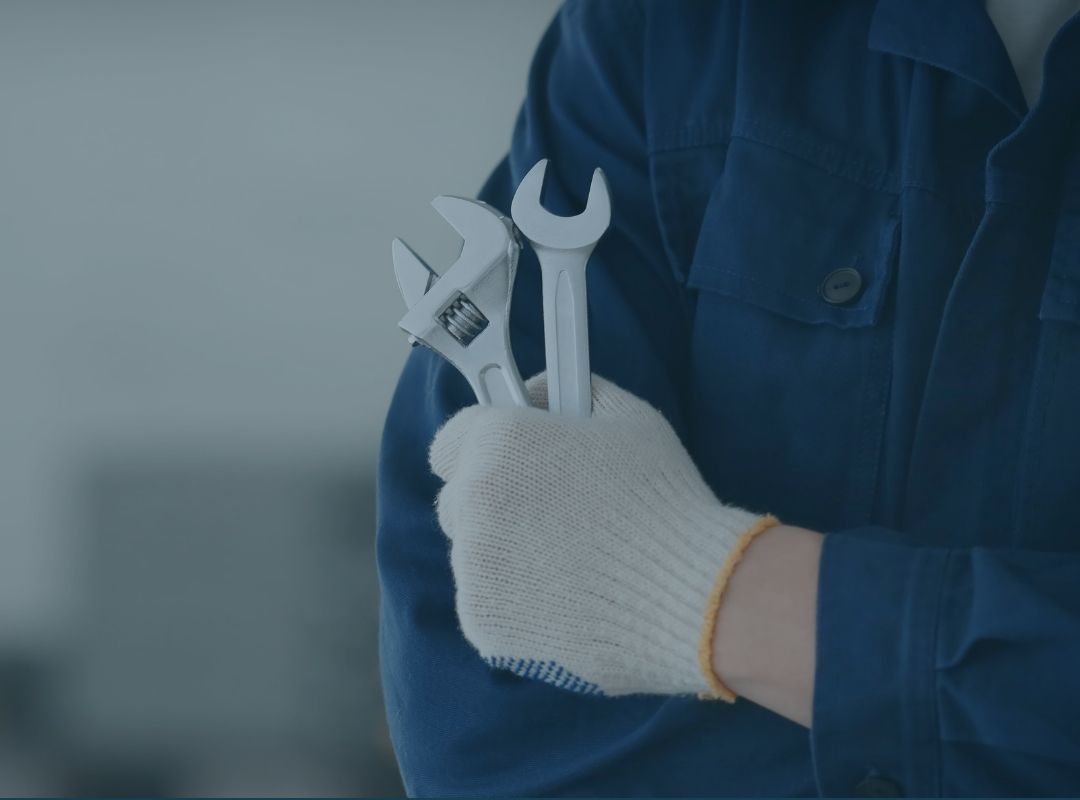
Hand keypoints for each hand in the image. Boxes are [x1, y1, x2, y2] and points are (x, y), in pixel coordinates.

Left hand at [429, 373, 778, 698]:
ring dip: (505, 557)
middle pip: (457, 501)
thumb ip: (569, 392)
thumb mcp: (627, 417)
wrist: (693, 595)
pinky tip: (567, 599)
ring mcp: (472, 567)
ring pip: (472, 557)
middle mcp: (472, 501)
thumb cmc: (664, 499)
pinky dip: (515, 605)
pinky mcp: (483, 622)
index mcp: (498, 442)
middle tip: (551, 518)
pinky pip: (486, 605)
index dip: (483, 452)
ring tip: (572, 565)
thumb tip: (533, 393)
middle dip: (493, 506)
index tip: (511, 467)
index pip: (450, 442)